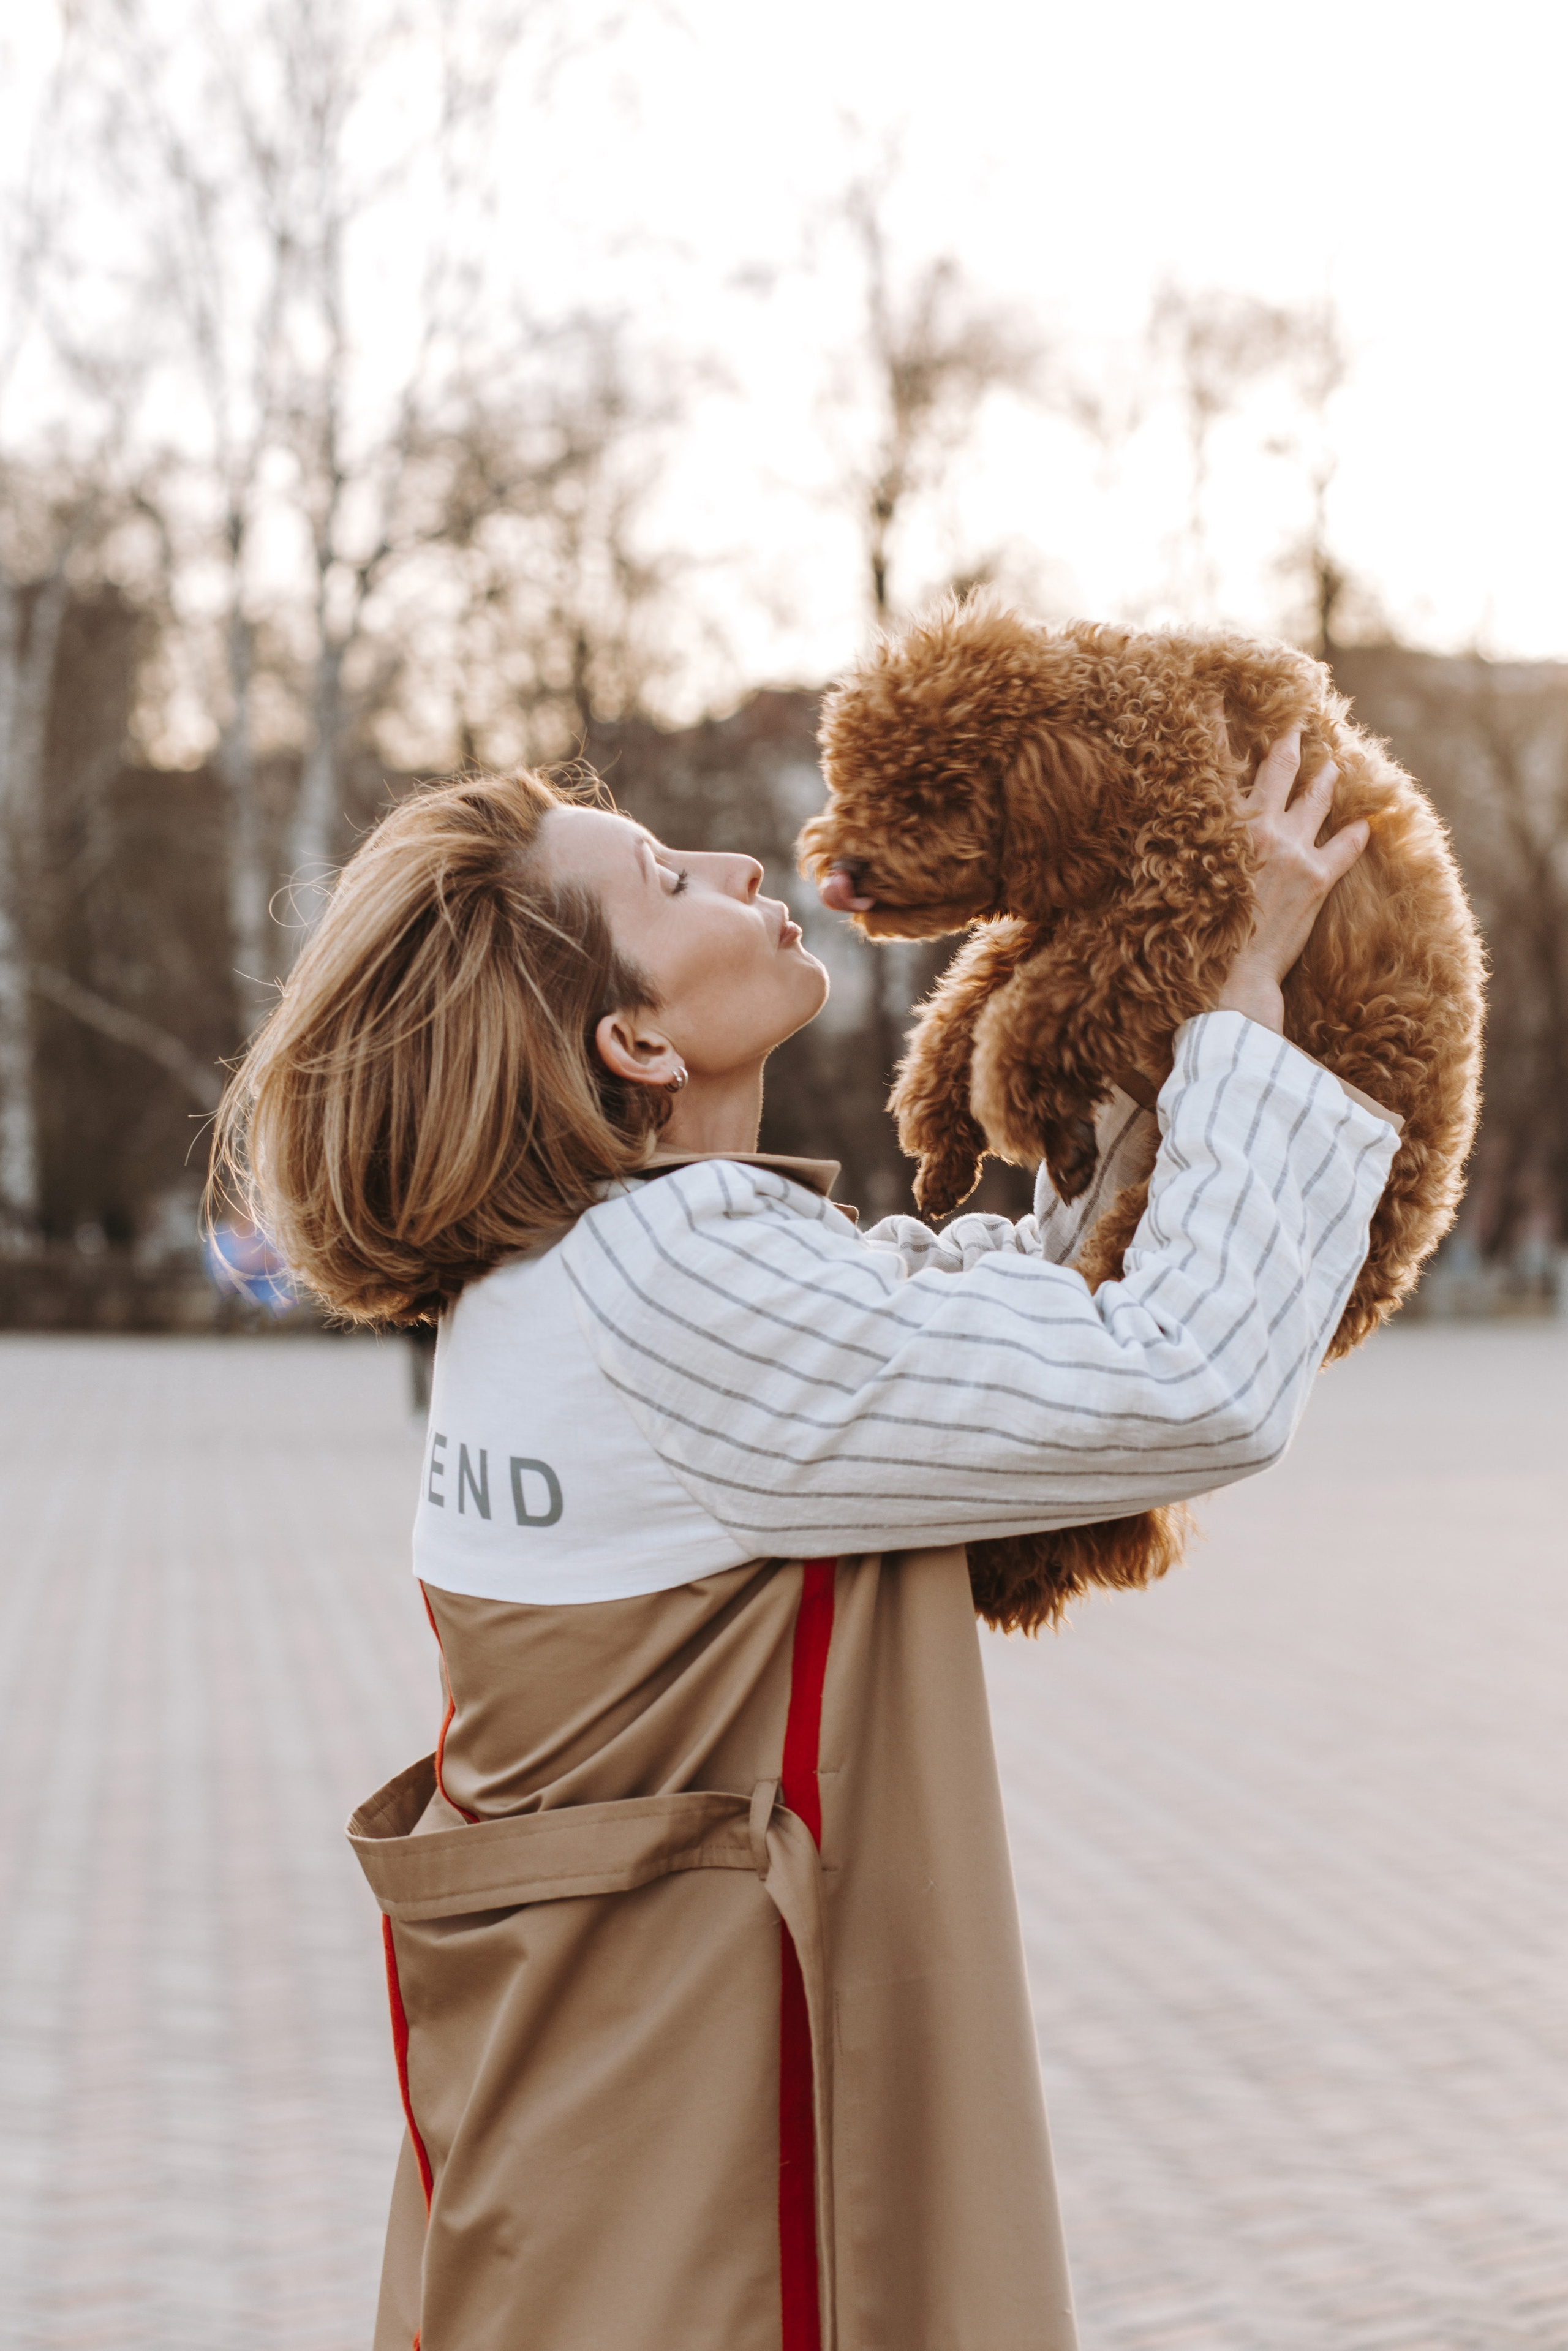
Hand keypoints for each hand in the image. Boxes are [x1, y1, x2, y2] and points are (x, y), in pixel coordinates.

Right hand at [1214, 730, 1368, 1033]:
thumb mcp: (1184, 881)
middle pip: (1279, 773)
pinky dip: (1356, 835)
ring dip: (1324, 781)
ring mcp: (1294, 852)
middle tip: (1295, 725)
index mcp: (1224, 828)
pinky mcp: (1317, 879)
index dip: (1225, 730)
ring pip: (1315, 802)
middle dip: (1288, 745)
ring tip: (1333, 765)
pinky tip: (1366, 824)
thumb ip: (1191, 847)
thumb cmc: (1200, 936)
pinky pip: (1344, 848)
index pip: (1225, 767)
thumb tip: (1184, 833)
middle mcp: (1262, 831)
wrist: (1232, 977)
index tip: (1224, 701)